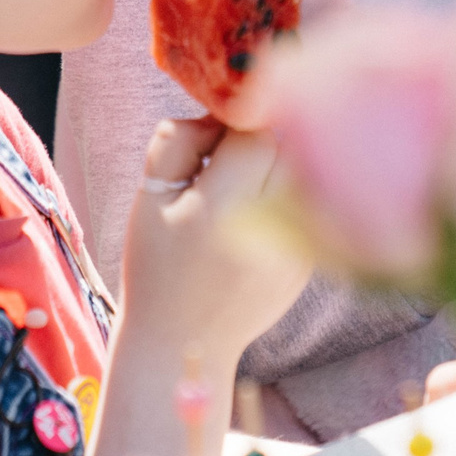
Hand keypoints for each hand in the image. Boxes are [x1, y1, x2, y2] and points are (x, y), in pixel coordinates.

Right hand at [119, 117, 309, 363]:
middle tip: (227, 162)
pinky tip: (254, 222)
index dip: (235, 123)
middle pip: (286, 148)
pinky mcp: (308, 264)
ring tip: (243, 190)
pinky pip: (307, 207)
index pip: (253, 134)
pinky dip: (286, 200)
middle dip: (260, 141)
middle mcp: (264, 229)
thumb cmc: (156, 266)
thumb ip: (176, 143)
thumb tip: (217, 112)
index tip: (215, 138)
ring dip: (278, 167)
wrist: (184, 343)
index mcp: (217, 208)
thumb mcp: (147, 201)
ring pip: (303, 174)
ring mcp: (294, 249)